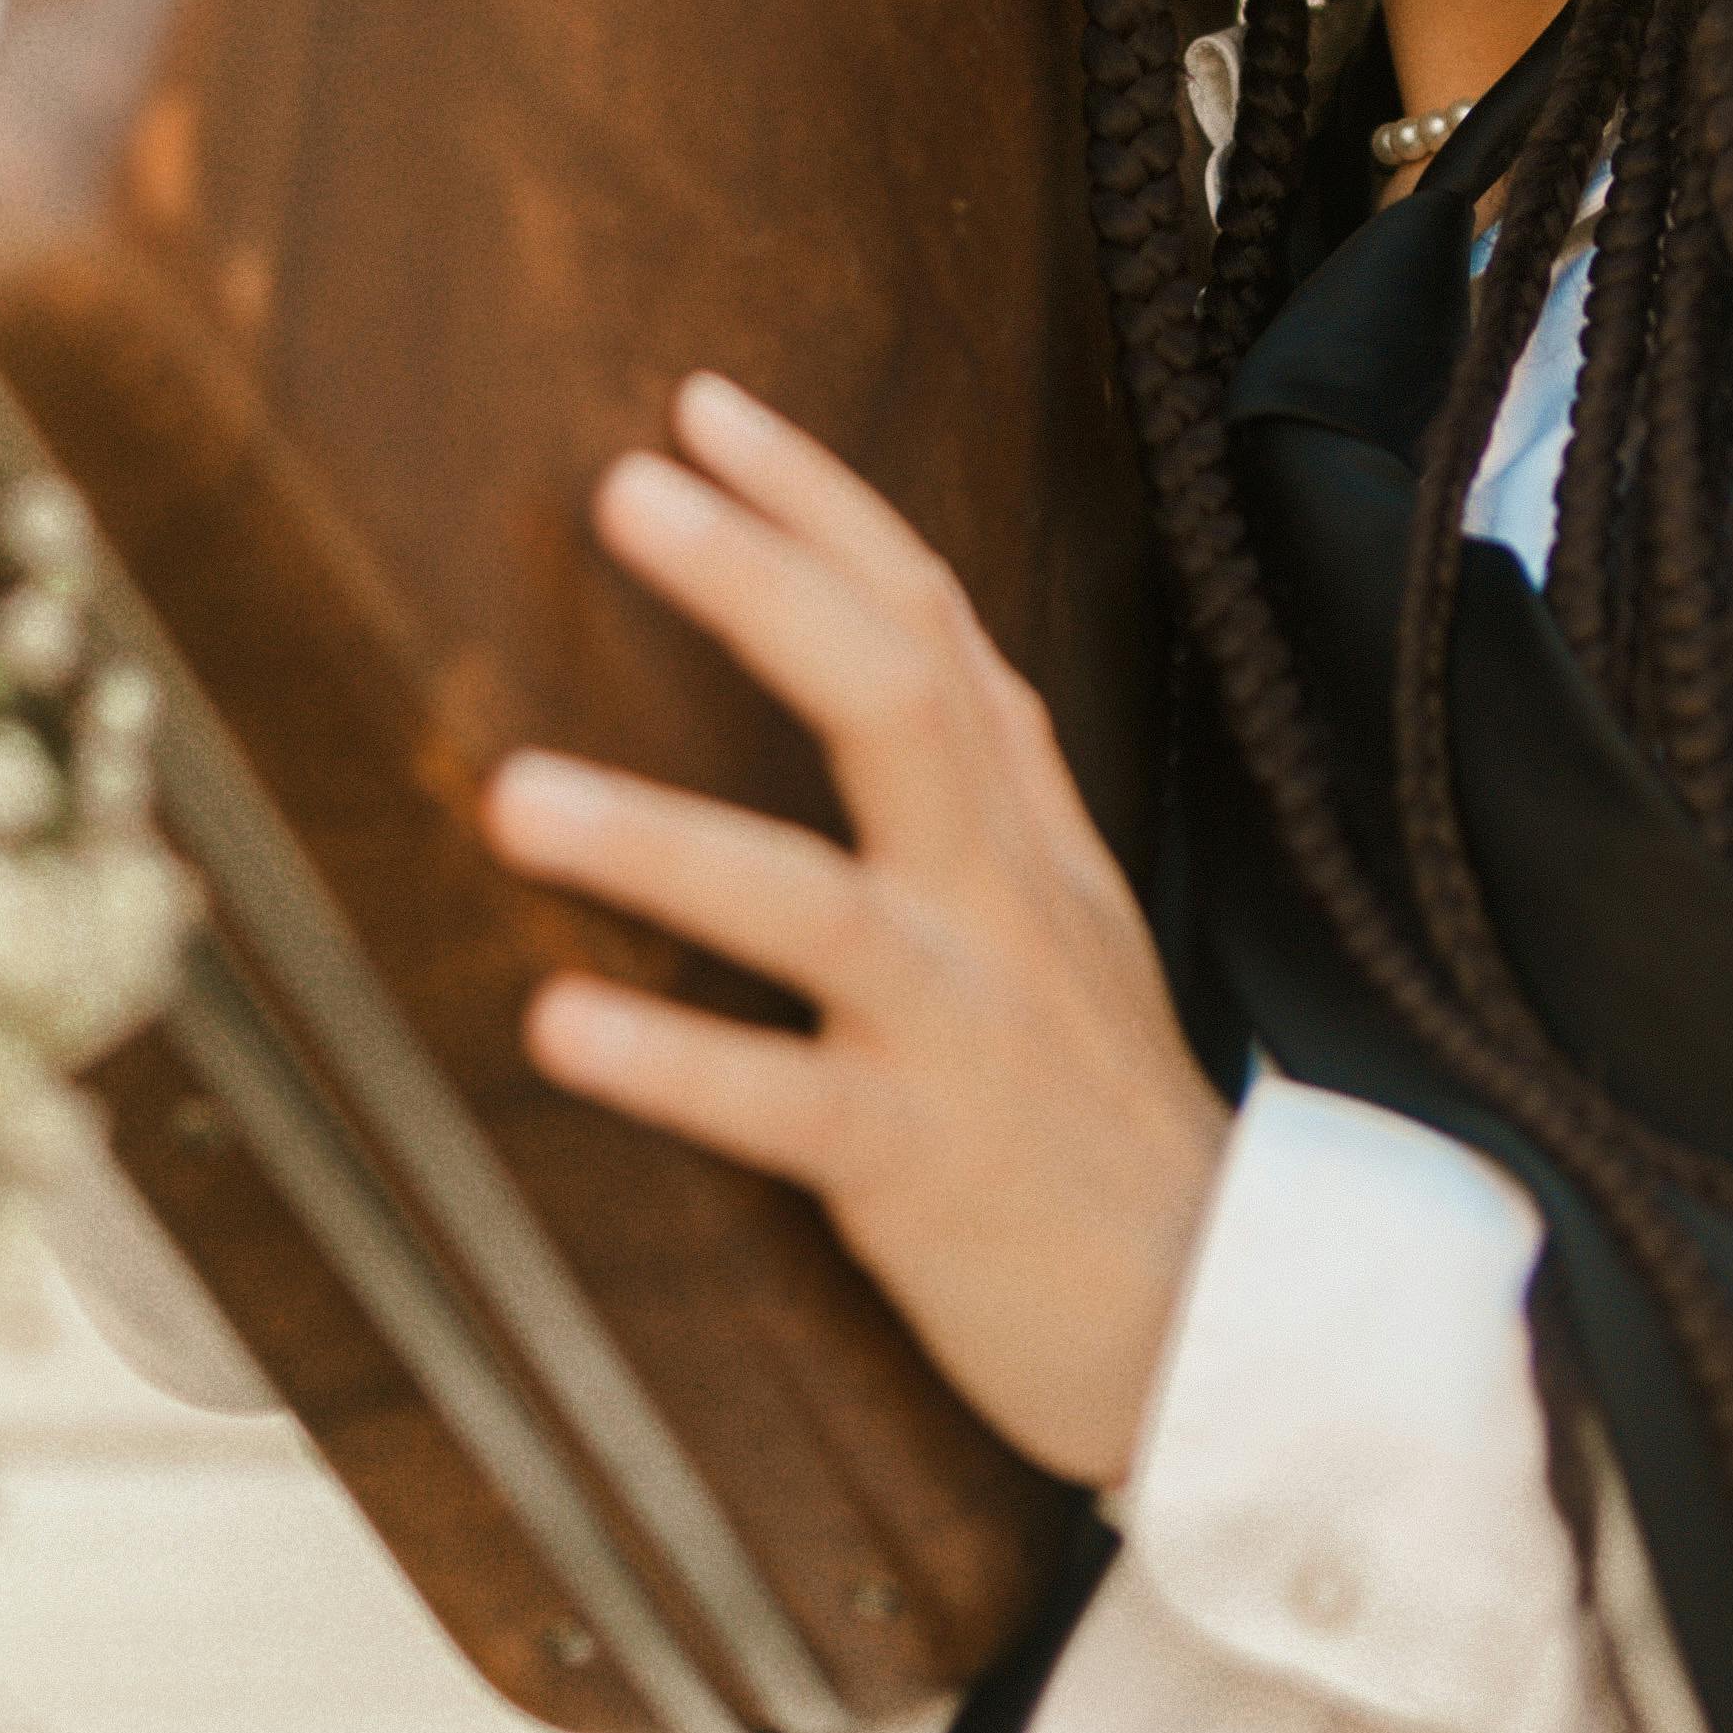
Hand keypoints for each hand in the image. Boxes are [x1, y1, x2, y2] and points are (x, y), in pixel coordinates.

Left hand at [498, 372, 1228, 1489]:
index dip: (822, 507)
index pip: (933, 623)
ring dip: (663, 840)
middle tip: (622, 488)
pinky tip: (557, 1022)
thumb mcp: (1072, 916)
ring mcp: (963, 1032)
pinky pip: (790, 1109)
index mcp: (1024, 836)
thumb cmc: (1102, 1119)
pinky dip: (676, 1065)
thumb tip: (914, 629)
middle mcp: (999, 905)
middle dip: (763, 585)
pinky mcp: (923, 1169)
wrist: (1220, 1326)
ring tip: (512, 794)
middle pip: (899, 701)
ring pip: (820, 906)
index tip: (700, 407)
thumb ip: (992, 779)